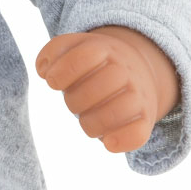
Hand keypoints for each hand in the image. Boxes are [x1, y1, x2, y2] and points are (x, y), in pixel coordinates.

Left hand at [35, 25, 179, 153]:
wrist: (137, 70)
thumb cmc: (94, 64)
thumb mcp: (74, 47)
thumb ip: (52, 53)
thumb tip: (44, 70)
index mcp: (103, 49)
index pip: (85, 56)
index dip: (63, 71)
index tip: (52, 82)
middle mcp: (124, 70)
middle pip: (99, 86)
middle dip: (75, 101)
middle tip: (73, 104)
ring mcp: (138, 94)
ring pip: (119, 111)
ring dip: (92, 123)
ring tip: (86, 121)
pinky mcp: (146, 119)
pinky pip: (138, 133)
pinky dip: (120, 140)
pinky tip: (107, 141)